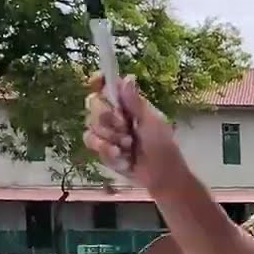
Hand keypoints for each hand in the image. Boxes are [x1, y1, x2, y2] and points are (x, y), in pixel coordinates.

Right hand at [84, 73, 185, 189]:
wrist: (160, 176)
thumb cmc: (162, 146)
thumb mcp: (152, 122)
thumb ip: (136, 102)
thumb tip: (127, 78)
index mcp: (128, 104)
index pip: (107, 87)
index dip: (99, 82)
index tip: (96, 82)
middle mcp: (114, 115)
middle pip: (93, 104)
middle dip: (107, 118)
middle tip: (126, 128)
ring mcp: (107, 132)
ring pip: (90, 125)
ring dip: (111, 137)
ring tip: (128, 146)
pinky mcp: (102, 149)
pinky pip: (91, 143)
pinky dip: (107, 150)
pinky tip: (122, 157)